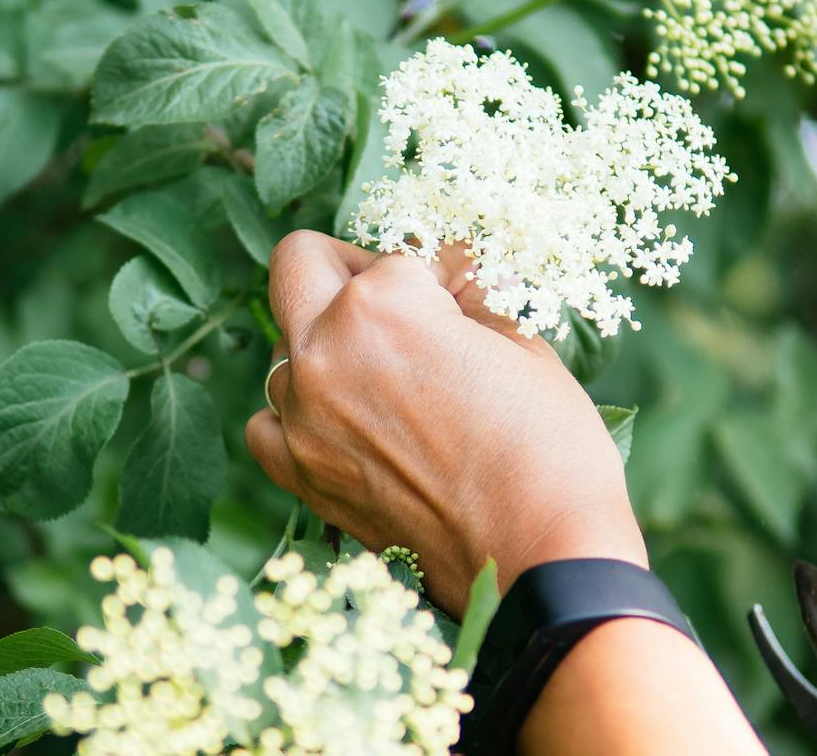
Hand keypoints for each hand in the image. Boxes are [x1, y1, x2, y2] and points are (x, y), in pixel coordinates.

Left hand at [246, 231, 646, 614]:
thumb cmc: (549, 447)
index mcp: (382, 305)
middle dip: (343, 267)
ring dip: (325, 348)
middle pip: (297, 265)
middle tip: (390, 296)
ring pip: (284, 349)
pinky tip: (341, 424)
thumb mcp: (523, 344)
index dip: (438, 273)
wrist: (543, 559)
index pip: (398, 256)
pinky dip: (296, 417)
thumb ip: (471, 295)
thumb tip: (451, 274)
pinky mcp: (299, 477)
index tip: (462, 295)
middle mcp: (324, 351)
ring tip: (384, 377)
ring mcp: (302, 418)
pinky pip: (267, 424)